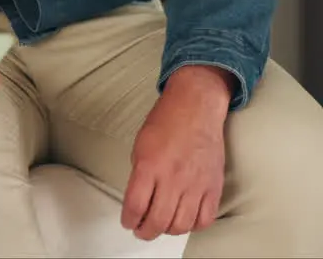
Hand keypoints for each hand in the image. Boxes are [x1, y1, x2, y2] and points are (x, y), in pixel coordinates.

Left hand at [121, 65, 231, 240]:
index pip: (135, 206)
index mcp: (149, 167)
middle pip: (158, 221)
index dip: (129, 220)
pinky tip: (185, 221)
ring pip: (182, 224)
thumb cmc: (165, 123)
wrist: (195, 109)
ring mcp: (195, 184)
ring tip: (162, 227)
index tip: (127, 223)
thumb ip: (139, 175)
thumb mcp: (140, 147)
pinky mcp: (213, 186)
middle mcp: (172, 179)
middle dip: (146, 232)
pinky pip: (205, 218)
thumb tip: (138, 200)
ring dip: (168, 231)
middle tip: (142, 231)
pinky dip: (193, 226)